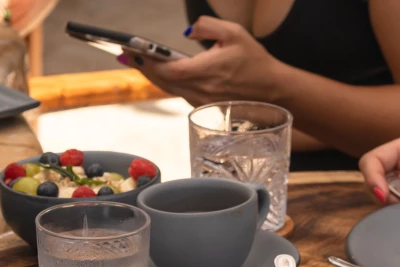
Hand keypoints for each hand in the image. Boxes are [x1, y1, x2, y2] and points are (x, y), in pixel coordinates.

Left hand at [125, 16, 281, 107]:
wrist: (272, 90)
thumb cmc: (255, 61)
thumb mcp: (235, 33)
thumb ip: (208, 27)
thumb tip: (188, 30)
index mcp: (207, 71)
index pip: (169, 70)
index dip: (148, 62)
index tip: (133, 50)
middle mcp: (202, 90)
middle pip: (163, 82)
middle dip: (144, 67)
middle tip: (127, 54)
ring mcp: (202, 101)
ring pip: (170, 89)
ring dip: (152, 76)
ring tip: (138, 61)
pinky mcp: (204, 106)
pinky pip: (179, 93)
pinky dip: (166, 83)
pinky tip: (158, 73)